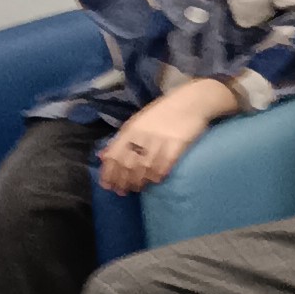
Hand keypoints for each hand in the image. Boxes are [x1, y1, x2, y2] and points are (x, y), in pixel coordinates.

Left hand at [97, 78, 237, 192]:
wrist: (191, 102)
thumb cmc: (163, 113)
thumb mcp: (137, 123)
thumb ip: (121, 140)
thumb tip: (103, 157)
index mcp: (130, 129)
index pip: (113, 155)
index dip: (109, 173)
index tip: (108, 186)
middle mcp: (142, 135)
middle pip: (127, 164)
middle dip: (123, 181)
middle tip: (122, 191)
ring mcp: (160, 140)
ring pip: (144, 167)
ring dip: (139, 181)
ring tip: (138, 188)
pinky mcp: (178, 144)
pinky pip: (164, 164)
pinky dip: (158, 175)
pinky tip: (156, 180)